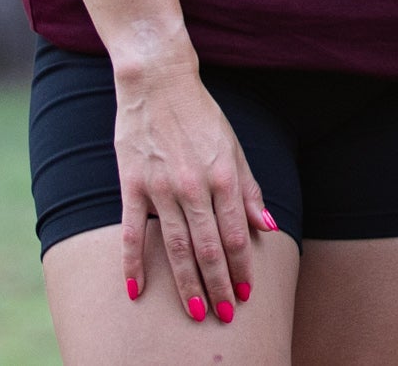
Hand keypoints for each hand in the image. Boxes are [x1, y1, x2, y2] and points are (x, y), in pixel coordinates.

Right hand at [111, 57, 271, 325]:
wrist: (159, 81)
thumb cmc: (201, 115)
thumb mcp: (234, 147)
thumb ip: (250, 189)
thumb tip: (267, 226)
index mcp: (223, 176)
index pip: (235, 234)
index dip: (241, 268)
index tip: (246, 294)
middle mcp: (194, 186)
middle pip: (208, 248)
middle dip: (218, 286)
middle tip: (224, 315)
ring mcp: (160, 187)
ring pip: (175, 247)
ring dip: (186, 283)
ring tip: (194, 312)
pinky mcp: (132, 185)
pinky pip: (130, 233)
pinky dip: (133, 264)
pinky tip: (137, 291)